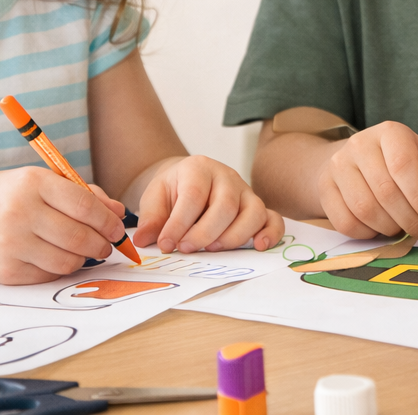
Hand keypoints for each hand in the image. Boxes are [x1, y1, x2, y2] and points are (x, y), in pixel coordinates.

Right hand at [0, 167, 128, 284]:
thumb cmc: (3, 197)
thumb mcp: (39, 182)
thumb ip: (82, 194)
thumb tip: (118, 214)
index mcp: (33, 183)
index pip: (84, 205)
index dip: (108, 220)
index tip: (117, 228)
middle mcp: (20, 213)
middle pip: (79, 237)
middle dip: (102, 244)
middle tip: (107, 245)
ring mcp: (11, 244)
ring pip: (67, 261)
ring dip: (84, 259)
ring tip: (84, 251)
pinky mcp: (5, 271)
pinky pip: (48, 276)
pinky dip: (60, 269)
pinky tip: (56, 258)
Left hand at [133, 155, 283, 253]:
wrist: (187, 181)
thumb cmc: (172, 190)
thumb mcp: (154, 197)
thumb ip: (151, 218)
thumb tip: (144, 241)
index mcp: (198, 168)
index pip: (194, 196)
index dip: (180, 223)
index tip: (166, 245)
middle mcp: (227, 176)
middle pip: (225, 205)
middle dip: (205, 233)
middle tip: (186, 249)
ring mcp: (245, 191)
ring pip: (253, 212)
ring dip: (234, 236)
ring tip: (212, 250)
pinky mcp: (257, 206)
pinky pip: (273, 218)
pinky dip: (270, 233)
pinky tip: (259, 246)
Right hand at [318, 121, 417, 241]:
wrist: (355, 159)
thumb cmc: (400, 160)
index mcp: (391, 132)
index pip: (403, 165)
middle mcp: (360, 144)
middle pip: (385, 192)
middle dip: (410, 220)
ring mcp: (338, 165)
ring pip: (365, 210)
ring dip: (389, 228)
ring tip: (402, 228)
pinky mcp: (325, 187)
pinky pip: (345, 222)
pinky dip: (367, 234)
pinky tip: (379, 228)